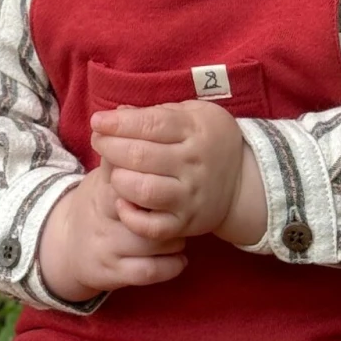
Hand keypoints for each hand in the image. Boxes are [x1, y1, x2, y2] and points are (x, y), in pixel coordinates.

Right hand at [36, 164, 187, 303]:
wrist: (65, 246)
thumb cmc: (97, 203)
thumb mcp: (102, 176)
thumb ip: (117, 150)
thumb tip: (124, 111)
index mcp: (101, 191)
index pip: (125, 177)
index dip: (149, 174)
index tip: (171, 171)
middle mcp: (102, 220)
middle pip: (139, 211)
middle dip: (164, 206)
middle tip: (182, 202)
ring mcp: (108, 249)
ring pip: (150, 243)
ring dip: (174, 236)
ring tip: (181, 228)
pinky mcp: (114, 274)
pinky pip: (148, 272)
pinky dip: (170, 265)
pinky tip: (181, 257)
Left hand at [91, 101, 266, 247]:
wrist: (243, 182)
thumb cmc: (208, 141)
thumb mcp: (192, 115)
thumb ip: (157, 113)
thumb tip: (119, 112)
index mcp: (195, 131)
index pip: (151, 124)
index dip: (118, 123)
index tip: (97, 121)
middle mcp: (193, 164)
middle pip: (141, 156)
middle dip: (110, 147)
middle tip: (98, 142)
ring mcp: (189, 196)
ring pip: (144, 191)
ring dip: (119, 180)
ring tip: (113, 172)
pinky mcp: (185, 223)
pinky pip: (153, 227)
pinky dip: (132, 217)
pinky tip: (122, 202)